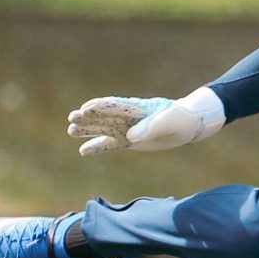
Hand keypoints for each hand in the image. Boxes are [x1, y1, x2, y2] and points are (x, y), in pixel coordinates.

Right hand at [67, 87, 225, 156]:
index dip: (101, 107)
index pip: (115, 106)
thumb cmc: (181, 118)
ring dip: (88, 130)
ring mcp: (127, 129)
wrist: (188, 125)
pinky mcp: (129, 141)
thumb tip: (131, 135)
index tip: (86, 109)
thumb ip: (152, 126)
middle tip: (72, 118)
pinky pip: (110, 144)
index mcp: (137, 108)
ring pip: (103, 129)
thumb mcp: (170, 120)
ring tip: (70, 130)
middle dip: (89, 117)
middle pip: (104, 116)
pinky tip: (82, 151)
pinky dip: (97, 147)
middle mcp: (128, 117)